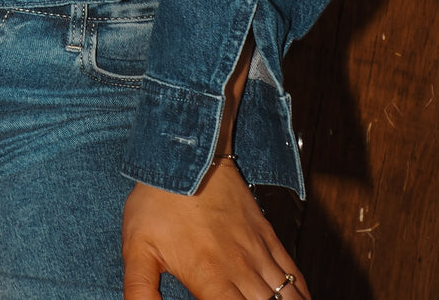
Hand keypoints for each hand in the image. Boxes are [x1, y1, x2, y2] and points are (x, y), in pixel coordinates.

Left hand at [121, 166, 309, 299]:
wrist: (185, 152)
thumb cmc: (157, 200)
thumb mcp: (137, 247)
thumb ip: (140, 290)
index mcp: (210, 278)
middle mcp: (240, 269)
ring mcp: (257, 252)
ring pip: (287, 297)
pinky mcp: (267, 235)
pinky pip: (294, 273)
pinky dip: (300, 294)